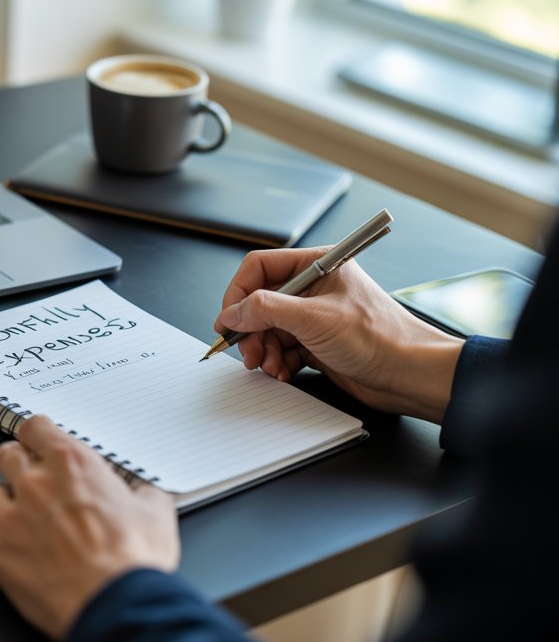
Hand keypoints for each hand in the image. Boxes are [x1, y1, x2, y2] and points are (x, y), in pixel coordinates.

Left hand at [0, 415, 178, 640]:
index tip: (39, 445)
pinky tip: (18, 557)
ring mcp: (11, 517)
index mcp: (71, 464)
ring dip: (6, 505)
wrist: (115, 606)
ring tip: (25, 524)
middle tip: (33, 485)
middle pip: (6, 455)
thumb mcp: (156, 515)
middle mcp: (35, 483)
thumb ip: (143, 494)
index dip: (37, 437)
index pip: (35, 428)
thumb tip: (145, 496)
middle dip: (17, 466)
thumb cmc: (133, 563)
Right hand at [214, 247, 464, 423]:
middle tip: (248, 351)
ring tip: (269, 366)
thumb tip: (233, 312)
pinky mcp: (318, 343)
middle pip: (260, 302)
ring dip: (264, 350)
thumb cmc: (382, 338)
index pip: (260, 268)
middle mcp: (313, 288)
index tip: (228, 319)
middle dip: (251, 329)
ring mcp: (315, 317)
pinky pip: (283, 349)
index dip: (238, 293)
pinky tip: (283, 372)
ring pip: (269, 329)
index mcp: (317, 266)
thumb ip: (267, 310)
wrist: (412, 376)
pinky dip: (277, 362)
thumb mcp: (315, 318)